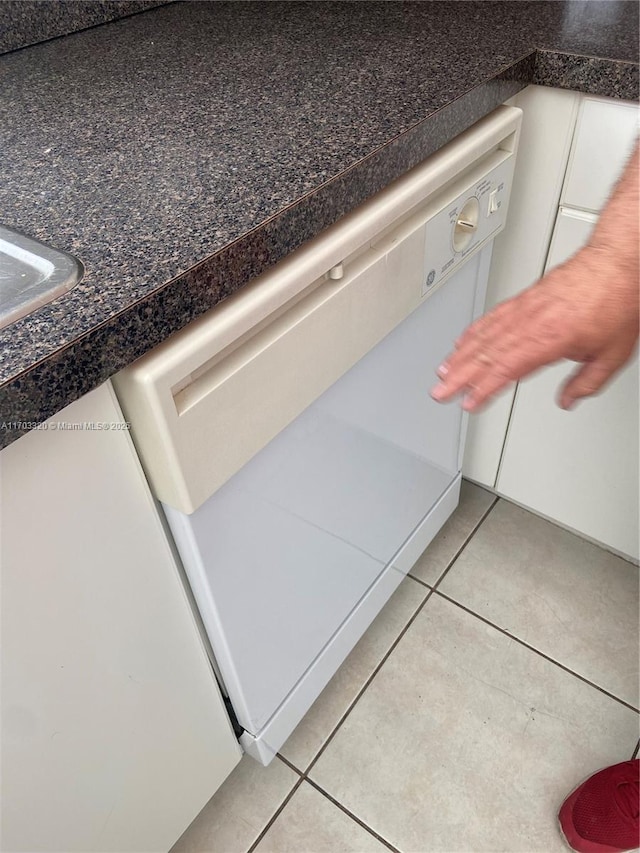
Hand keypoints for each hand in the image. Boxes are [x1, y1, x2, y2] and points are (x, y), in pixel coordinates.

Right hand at [430, 245, 638, 411]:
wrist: (618, 262)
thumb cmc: (616, 301)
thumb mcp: (612, 355)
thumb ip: (587, 383)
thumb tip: (568, 400)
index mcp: (549, 340)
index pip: (506, 369)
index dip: (484, 389)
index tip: (469, 403)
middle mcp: (531, 323)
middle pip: (486, 354)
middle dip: (460, 376)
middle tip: (440, 393)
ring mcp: (524, 308)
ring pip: (483, 335)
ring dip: (460, 356)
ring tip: (443, 372)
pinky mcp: (524, 297)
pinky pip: (491, 316)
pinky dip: (473, 331)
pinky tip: (462, 341)